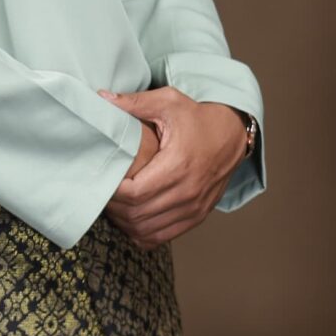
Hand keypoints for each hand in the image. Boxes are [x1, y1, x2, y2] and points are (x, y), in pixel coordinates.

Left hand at [100, 87, 247, 246]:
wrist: (233, 134)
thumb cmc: (198, 118)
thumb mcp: (169, 101)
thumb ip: (135, 102)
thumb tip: (102, 98)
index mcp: (178, 165)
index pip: (134, 194)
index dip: (111, 191)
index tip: (101, 179)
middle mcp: (188, 191)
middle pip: (137, 215)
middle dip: (114, 207)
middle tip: (102, 191)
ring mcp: (194, 207)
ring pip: (147, 231)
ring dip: (125, 222)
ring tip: (114, 204)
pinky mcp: (197, 216)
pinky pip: (162, 237)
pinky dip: (142, 233)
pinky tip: (132, 218)